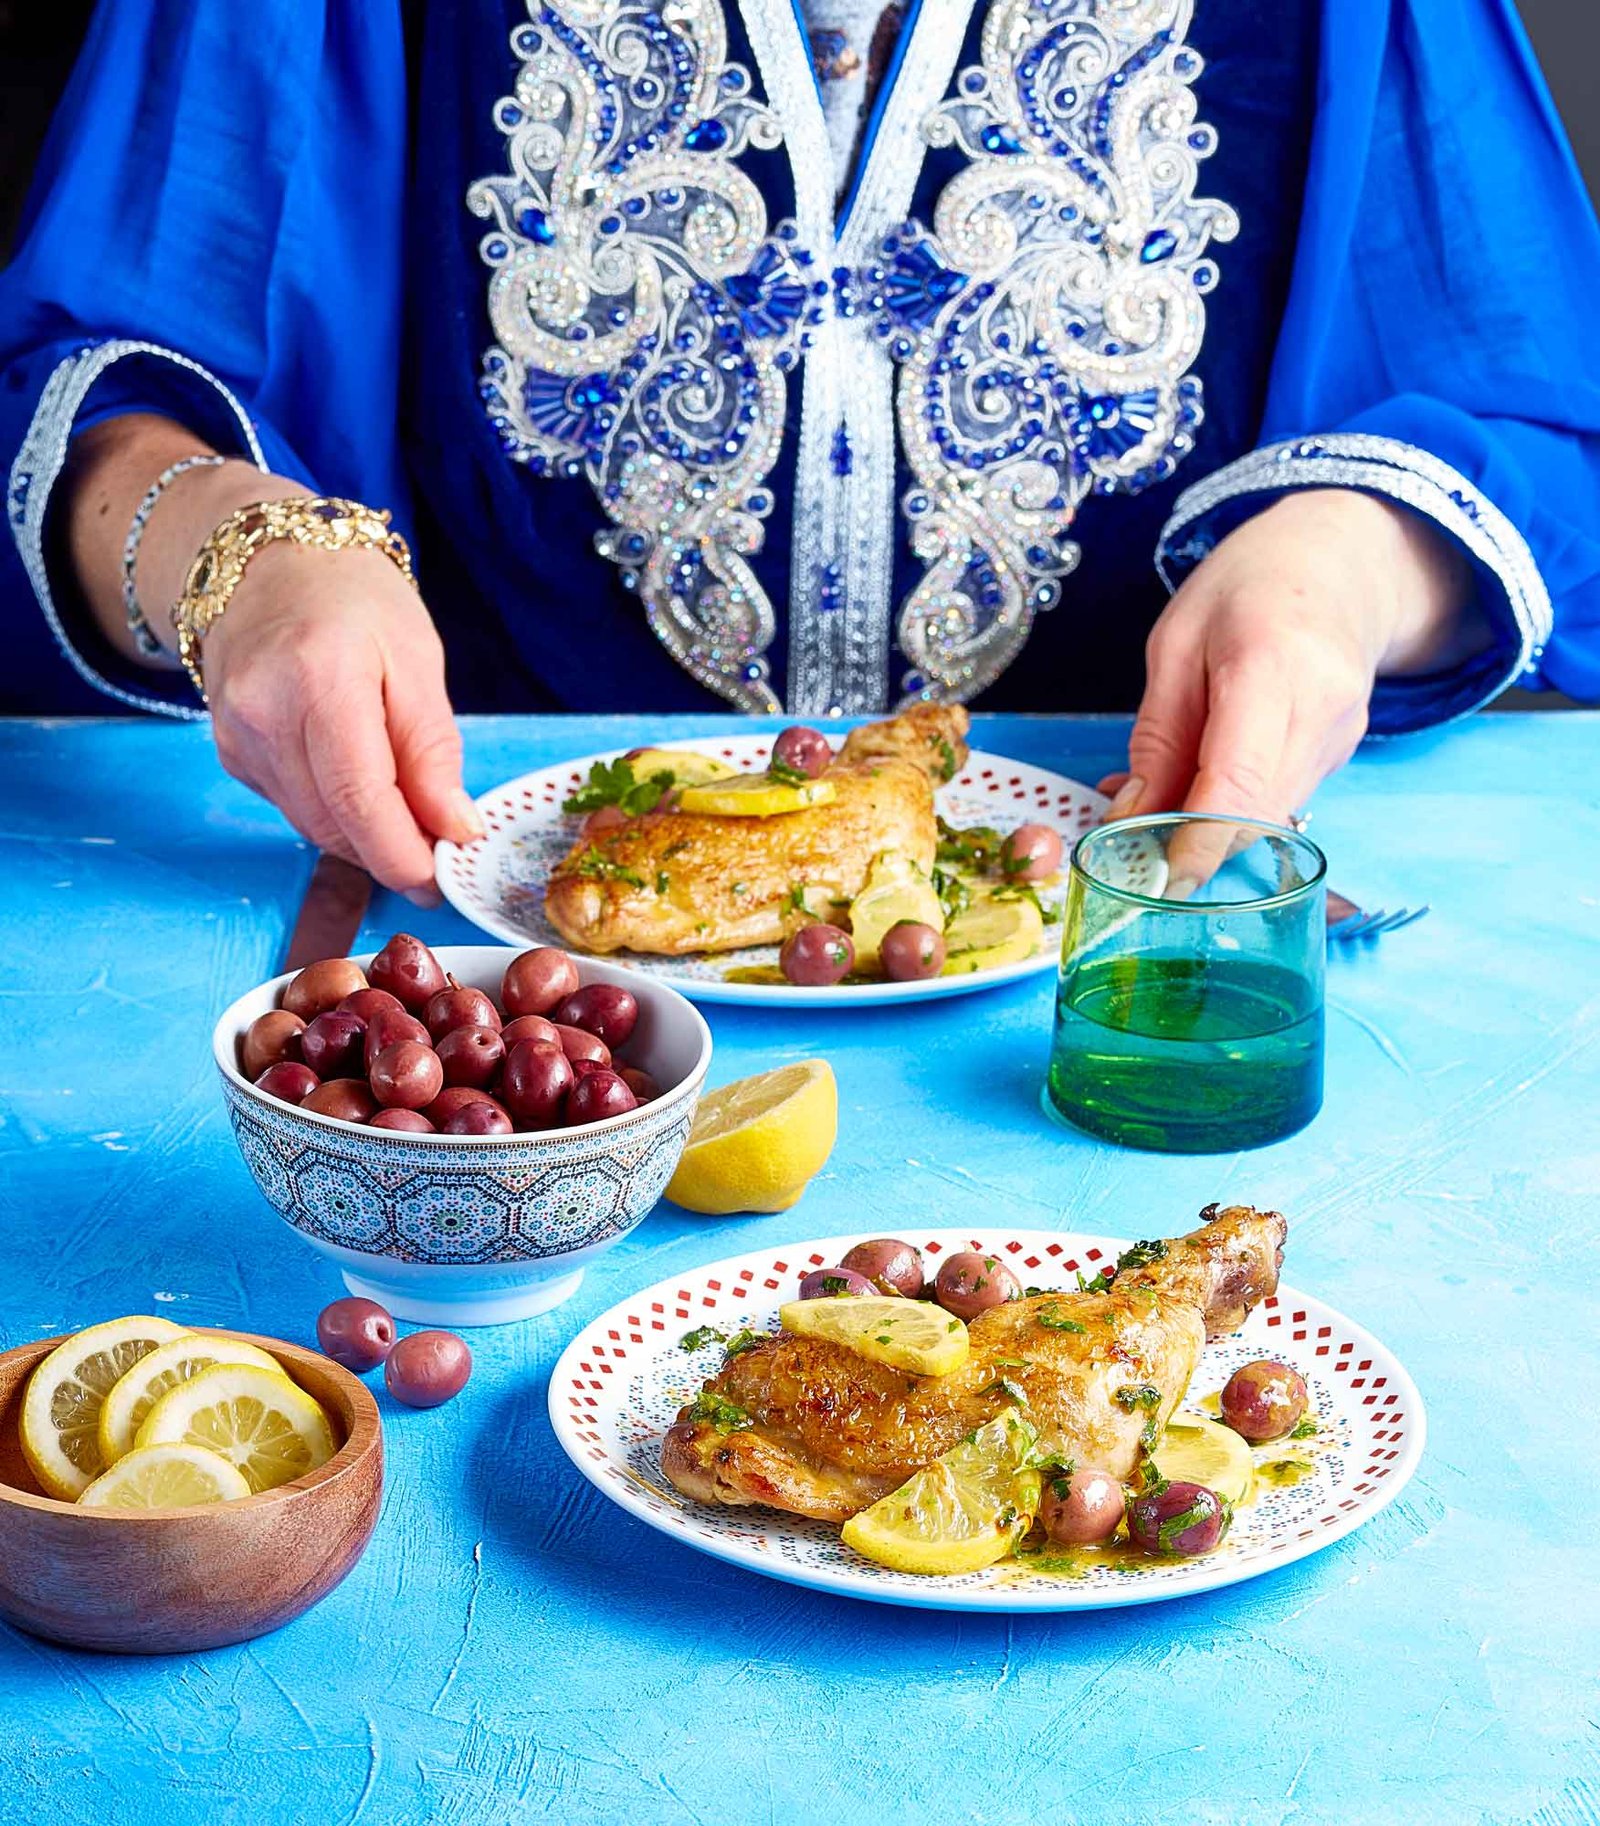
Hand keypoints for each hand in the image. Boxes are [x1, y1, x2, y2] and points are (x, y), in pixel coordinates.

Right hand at [204, 538, 481, 899]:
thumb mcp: (418, 659)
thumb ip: (433, 751)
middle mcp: (262, 715)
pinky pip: (296, 807)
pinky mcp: (232, 754)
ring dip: (367, 837)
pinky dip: (338, 813)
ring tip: (411, 815)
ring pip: (314, 826)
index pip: (359, 801)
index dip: (404, 856)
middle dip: (393, 852)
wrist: (265, 563)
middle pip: (335, 824)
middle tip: (442, 849)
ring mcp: (237, 738)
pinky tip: (362, 785)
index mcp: (318, 680)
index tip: (444, 880)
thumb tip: (455, 830)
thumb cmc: (352, 598)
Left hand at [1098, 489, 1479, 853]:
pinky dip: (1235, 805)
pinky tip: (1206, 775)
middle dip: (1192, 843)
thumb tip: (1130, 819)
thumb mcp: (1175, 646)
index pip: (1238, 785)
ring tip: (1164, 791)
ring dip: (1210, 826)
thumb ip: (1157, 737)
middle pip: (1253, 816)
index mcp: (1271, 668)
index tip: (1157, 879)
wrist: (1337, 563)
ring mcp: (1341, 737)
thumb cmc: (1245, 590)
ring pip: (1267, 818)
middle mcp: (1321, 710)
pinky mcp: (1341, 753)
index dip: (1196, 844)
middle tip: (1131, 839)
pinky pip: (1280, 800)